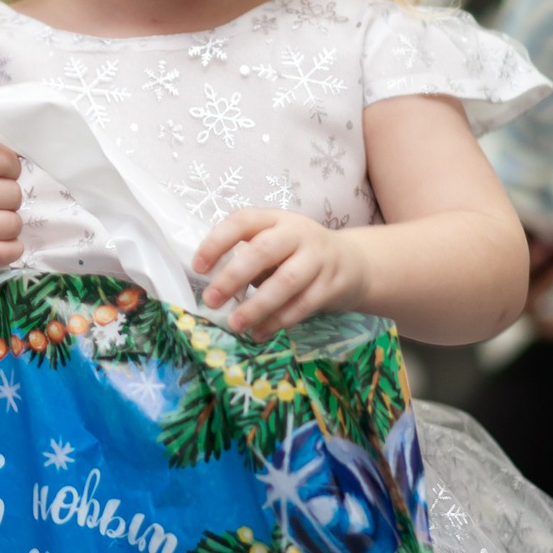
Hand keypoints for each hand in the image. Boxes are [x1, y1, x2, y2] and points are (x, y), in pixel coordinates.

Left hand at [193, 211, 368, 338]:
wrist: (353, 263)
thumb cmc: (299, 254)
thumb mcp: (275, 244)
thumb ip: (249, 258)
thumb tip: (214, 287)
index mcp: (276, 219)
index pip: (243, 221)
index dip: (217, 241)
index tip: (198, 266)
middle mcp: (298, 233)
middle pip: (263, 251)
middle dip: (233, 277)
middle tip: (211, 300)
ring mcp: (318, 258)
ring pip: (285, 282)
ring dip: (257, 306)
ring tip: (235, 324)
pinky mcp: (331, 285)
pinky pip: (302, 305)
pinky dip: (278, 322)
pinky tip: (259, 333)